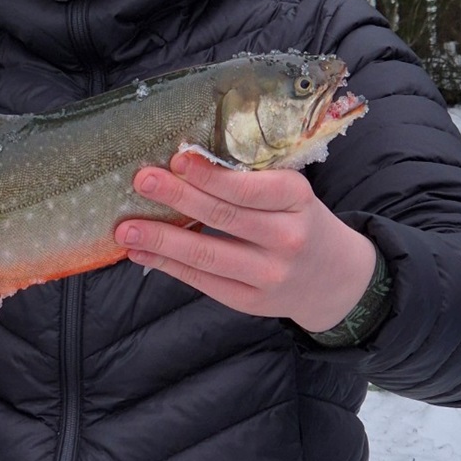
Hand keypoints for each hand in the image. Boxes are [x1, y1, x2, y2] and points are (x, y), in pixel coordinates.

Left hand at [115, 152, 376, 331]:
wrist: (335, 278)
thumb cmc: (299, 221)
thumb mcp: (291, 195)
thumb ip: (250, 182)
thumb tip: (181, 166)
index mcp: (298, 200)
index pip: (250, 188)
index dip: (211, 176)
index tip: (178, 159)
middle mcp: (286, 239)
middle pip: (223, 217)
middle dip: (178, 197)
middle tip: (142, 181)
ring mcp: (268, 275)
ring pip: (206, 254)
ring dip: (161, 239)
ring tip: (125, 228)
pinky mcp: (249, 301)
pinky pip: (201, 280)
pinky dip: (166, 264)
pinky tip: (140, 251)